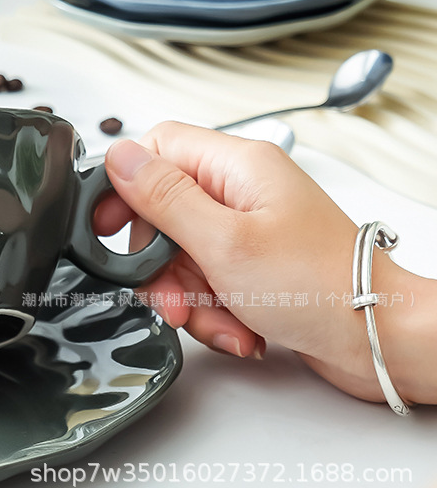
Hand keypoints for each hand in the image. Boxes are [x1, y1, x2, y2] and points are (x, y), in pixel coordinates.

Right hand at [99, 122, 436, 405]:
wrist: (381, 339)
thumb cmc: (322, 285)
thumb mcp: (224, 241)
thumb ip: (164, 197)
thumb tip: (119, 157)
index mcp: (237, 166)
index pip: (157, 147)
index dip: (124, 183)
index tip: (106, 224)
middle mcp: (241, 190)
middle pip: (163, 209)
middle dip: (159, 262)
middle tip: (170, 294)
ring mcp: (247, 228)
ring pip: (181, 253)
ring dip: (188, 296)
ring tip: (219, 321)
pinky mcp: (252, 263)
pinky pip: (206, 279)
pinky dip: (213, 309)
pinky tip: (239, 328)